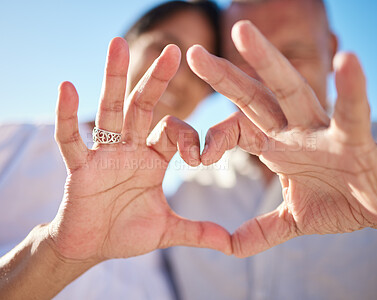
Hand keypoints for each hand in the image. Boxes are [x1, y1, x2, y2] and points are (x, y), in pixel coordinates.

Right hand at [50, 37, 230, 262]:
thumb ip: (197, 232)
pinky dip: (69, 115)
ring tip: (117, 44)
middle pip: (143, 107)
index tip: (199, 158)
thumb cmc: (125, 232)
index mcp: (152, 159)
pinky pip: (72, 138)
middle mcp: (130, 149)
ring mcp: (104, 155)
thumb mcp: (166, 230)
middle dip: (156, 79)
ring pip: (110, 111)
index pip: (173, 131)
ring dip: (114, 79)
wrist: (92, 247)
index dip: (189, 137)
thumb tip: (230, 244)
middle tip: (173, 50)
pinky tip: (68, 87)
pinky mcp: (80, 167)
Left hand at [188, 21, 376, 256]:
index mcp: (277, 145)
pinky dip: (352, 90)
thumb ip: (262, 231)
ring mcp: (321, 130)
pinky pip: (351, 113)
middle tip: (194, 54)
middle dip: (225, 77)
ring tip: (241, 33)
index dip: (214, 137)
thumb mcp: (293, 220)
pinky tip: (348, 60)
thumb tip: (230, 248)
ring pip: (291, 90)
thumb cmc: (340, 201)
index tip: (197, 154)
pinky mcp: (354, 139)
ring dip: (267, 62)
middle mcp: (294, 130)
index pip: (236, 129)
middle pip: (253, 98)